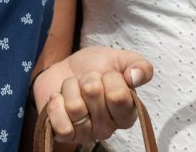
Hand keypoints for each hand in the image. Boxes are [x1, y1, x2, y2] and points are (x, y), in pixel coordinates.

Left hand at [31, 45, 152, 144]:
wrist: (65, 69)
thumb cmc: (94, 67)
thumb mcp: (120, 59)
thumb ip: (139, 65)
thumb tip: (135, 76)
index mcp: (127, 112)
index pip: (118, 96)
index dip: (110, 78)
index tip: (108, 75)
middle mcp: (108, 128)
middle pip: (93, 95)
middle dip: (88, 79)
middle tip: (88, 80)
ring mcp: (87, 134)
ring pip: (75, 108)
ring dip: (70, 88)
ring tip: (75, 88)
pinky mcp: (66, 136)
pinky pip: (61, 126)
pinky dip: (56, 105)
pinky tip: (60, 98)